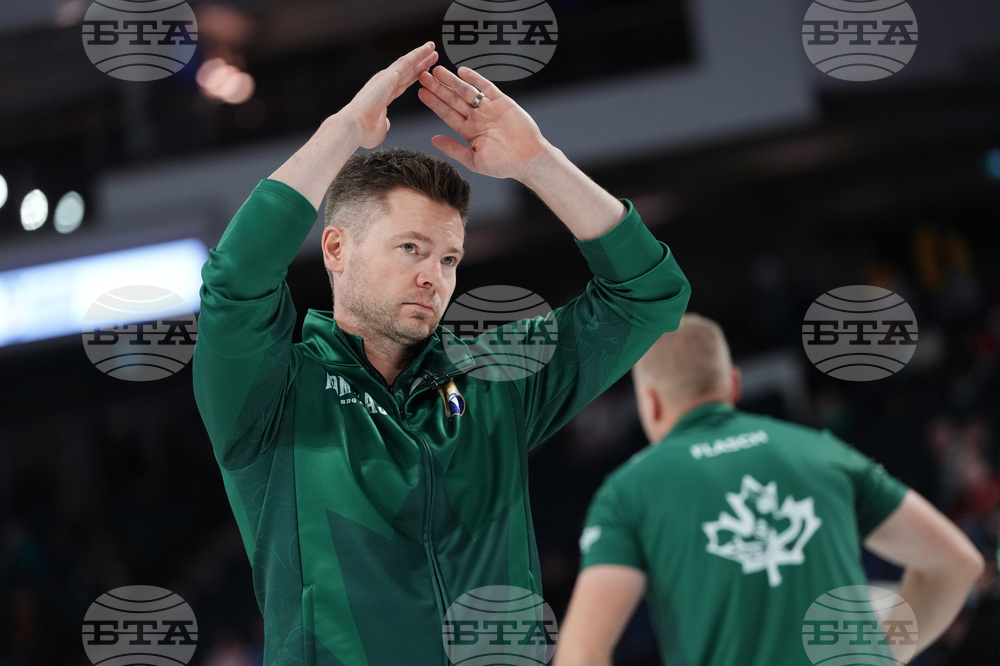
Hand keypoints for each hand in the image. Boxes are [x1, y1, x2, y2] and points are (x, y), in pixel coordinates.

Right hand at [340, 42, 438, 148]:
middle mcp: (384, 84)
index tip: (424, 72)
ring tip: (432, 46)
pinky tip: (428, 48)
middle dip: (420, 64)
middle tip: (432, 55)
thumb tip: (385, 123)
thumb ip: (384, 123)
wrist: (354, 126)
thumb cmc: (364, 131)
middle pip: (407, 72)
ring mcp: (386, 78)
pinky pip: (407, 62)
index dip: (414, 77)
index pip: (402, 84)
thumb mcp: (380, 128)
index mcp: (383, 96)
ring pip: (407, 63)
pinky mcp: (389, 75)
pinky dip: (418, 54)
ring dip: (421, 55)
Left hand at [418, 65, 549, 180]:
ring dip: (452, 80)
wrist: (529, 159)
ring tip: (437, 70)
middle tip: (422, 75)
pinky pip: (487, 87)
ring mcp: (489, 109)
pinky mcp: (502, 102)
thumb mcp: (473, 160)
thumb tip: (433, 139)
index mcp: (469, 131)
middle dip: (438, 87)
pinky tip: (462, 71)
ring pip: (467, 90)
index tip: (421, 92)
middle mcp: (477, 118)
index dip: (434, 102)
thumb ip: (453, 148)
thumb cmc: (503, 165)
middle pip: (453, 99)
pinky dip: (475, 78)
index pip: (447, 113)